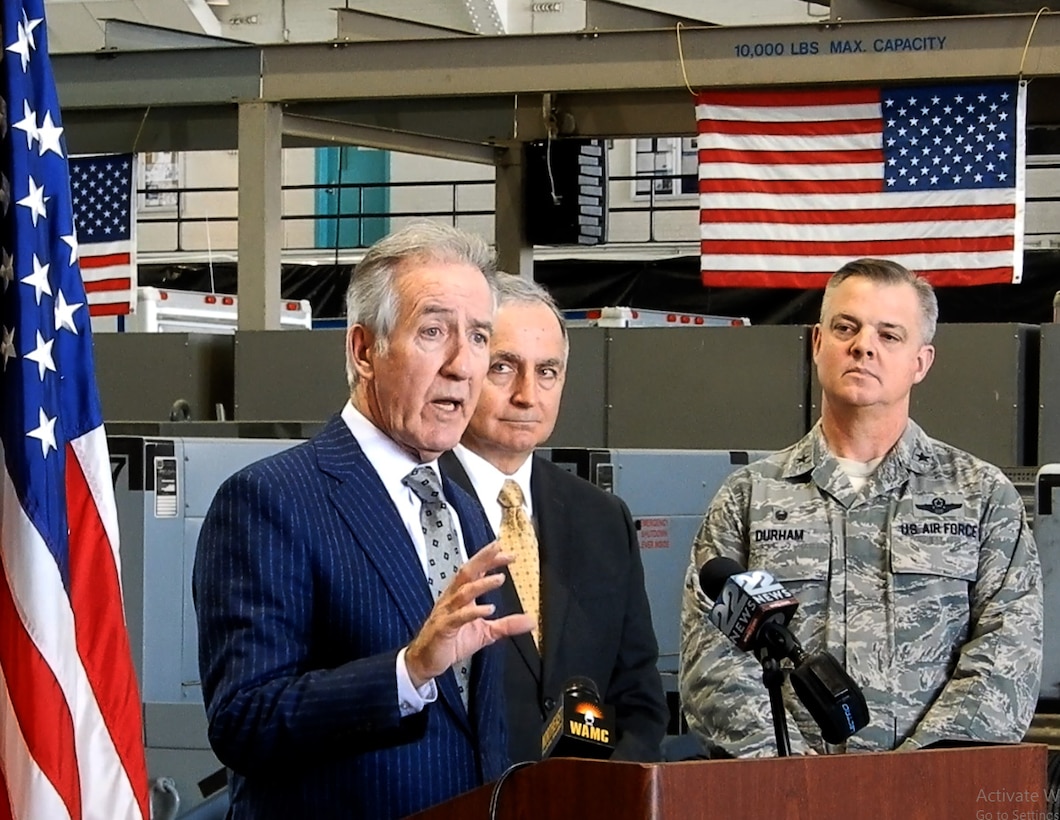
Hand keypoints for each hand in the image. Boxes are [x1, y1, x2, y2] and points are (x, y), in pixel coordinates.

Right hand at [405, 542, 533, 686]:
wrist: (426, 661)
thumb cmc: (452, 642)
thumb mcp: (486, 633)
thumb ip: (507, 625)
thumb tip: (531, 621)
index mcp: (461, 596)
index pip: (476, 571)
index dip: (490, 559)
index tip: (507, 553)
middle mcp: (452, 599)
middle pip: (467, 572)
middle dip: (483, 559)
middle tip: (499, 549)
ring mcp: (447, 612)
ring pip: (463, 592)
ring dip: (482, 584)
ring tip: (499, 579)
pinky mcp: (443, 628)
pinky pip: (458, 617)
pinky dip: (473, 612)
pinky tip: (488, 609)